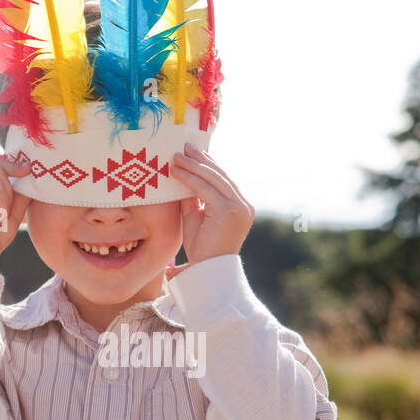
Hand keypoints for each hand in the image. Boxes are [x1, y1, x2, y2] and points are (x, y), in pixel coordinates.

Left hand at [165, 144, 254, 279]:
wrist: (208, 272)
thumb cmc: (202, 250)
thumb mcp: (196, 218)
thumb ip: (192, 199)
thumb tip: (181, 177)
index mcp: (240, 207)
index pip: (223, 180)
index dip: (208, 165)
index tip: (193, 154)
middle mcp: (244, 205)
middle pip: (220, 175)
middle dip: (201, 160)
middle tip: (184, 148)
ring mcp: (239, 207)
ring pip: (214, 178)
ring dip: (193, 166)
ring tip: (177, 156)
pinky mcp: (230, 210)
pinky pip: (206, 188)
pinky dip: (189, 178)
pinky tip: (176, 171)